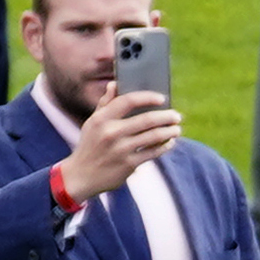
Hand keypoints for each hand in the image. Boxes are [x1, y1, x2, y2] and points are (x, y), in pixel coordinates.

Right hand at [59, 86, 182, 200]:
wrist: (82, 175)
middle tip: (176, 116)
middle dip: (166, 116)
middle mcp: (111, 132)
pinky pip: (152, 153)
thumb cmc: (90, 145)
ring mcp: (121, 149)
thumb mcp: (93, 123)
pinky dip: (164, 147)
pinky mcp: (129, 164)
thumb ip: (105, 104)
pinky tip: (169, 143)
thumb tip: (114, 84)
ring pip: (153, 137)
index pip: (128, 101)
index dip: (148, 97)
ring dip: (169, 132)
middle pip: (147, 120)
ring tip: (177, 129)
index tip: (162, 98)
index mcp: (102, 119)